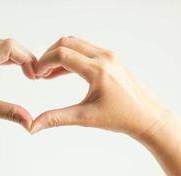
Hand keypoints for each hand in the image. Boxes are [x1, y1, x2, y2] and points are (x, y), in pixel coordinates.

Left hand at [0, 39, 36, 137]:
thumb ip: (11, 113)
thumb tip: (31, 123)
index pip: (8, 47)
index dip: (26, 58)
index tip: (35, 74)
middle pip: (6, 45)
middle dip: (24, 57)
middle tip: (34, 73)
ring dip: (16, 58)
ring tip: (28, 71)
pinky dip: (6, 60)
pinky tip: (14, 68)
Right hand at [31, 36, 167, 139]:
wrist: (146, 116)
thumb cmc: (120, 118)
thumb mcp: (85, 118)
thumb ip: (56, 118)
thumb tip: (34, 126)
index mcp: (98, 70)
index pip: (62, 54)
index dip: (44, 62)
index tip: (35, 74)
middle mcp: (104, 57)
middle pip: (67, 43)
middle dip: (49, 55)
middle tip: (39, 72)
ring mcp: (108, 56)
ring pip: (76, 44)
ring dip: (59, 55)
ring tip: (47, 74)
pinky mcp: (110, 59)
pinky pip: (84, 51)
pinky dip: (70, 58)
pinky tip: (60, 73)